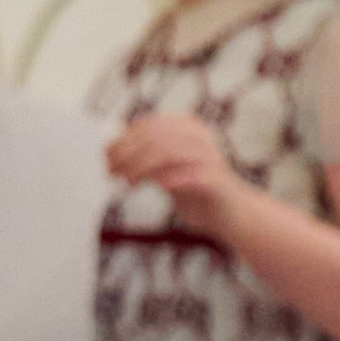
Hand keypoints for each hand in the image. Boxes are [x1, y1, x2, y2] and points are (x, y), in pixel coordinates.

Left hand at [106, 110, 240, 233]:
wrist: (233, 214)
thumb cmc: (196, 192)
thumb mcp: (167, 169)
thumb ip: (147, 157)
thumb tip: (110, 151)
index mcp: (188, 128)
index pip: (148, 125)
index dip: (123, 139)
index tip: (106, 156)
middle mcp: (200, 137)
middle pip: (154, 137)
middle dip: (126, 153)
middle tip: (110, 170)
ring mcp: (210, 156)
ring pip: (167, 152)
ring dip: (140, 167)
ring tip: (126, 181)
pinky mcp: (216, 179)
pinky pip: (186, 175)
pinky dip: (167, 180)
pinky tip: (157, 187)